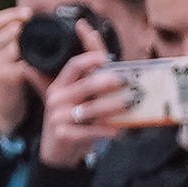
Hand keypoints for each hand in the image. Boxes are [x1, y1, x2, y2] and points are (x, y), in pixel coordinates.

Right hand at [0, 6, 34, 138]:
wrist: (2, 107)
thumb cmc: (8, 78)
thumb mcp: (3, 57)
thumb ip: (13, 41)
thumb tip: (35, 20)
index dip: (11, 14)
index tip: (29, 13)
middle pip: (7, 31)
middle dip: (24, 26)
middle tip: (42, 26)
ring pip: (16, 44)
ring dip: (32, 42)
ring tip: (48, 42)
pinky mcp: (7, 77)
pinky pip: (24, 62)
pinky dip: (37, 59)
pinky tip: (47, 59)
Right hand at [35, 27, 127, 168]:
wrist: (56, 153)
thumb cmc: (69, 121)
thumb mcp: (70, 98)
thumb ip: (81, 73)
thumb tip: (92, 33)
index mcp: (59, 86)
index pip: (73, 66)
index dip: (90, 59)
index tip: (106, 57)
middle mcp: (56, 99)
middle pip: (86, 85)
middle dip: (108, 82)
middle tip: (127, 81)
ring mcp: (58, 117)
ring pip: (91, 109)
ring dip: (114, 106)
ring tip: (131, 103)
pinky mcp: (64, 135)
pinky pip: (90, 131)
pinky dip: (106, 130)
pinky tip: (119, 130)